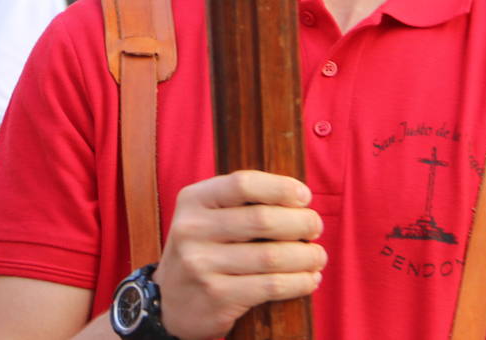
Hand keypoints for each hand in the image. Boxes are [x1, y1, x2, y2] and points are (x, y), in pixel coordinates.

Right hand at [155, 170, 325, 339]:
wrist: (168, 302)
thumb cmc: (201, 251)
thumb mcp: (205, 217)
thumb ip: (240, 204)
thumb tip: (299, 200)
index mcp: (193, 200)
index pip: (243, 183)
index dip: (281, 188)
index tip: (305, 197)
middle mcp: (192, 229)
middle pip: (262, 219)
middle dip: (301, 223)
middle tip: (316, 227)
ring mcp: (202, 265)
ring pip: (271, 257)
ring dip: (306, 256)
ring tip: (318, 256)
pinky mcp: (217, 296)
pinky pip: (271, 287)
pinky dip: (298, 282)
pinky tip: (309, 279)